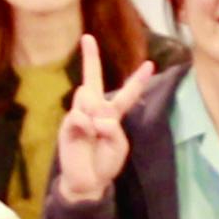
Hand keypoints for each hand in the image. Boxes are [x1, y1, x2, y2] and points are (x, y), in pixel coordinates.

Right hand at [52, 36, 131, 203]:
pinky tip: (86, 136)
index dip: (138, 80)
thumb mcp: (119, 147)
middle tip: (87, 37)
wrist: (87, 181)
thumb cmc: (105, 163)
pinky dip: (86, 126)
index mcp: (112, 114)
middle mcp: (95, 110)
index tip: (150, 64)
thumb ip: (113, 129)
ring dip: (95, 113)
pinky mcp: (68, 124)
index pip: (127, 94)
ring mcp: (80, 115)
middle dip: (90, 58)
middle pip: (93, 79)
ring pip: (88, 97)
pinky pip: (79, 115)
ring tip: (94, 135)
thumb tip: (95, 116)